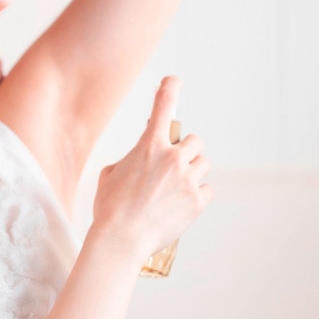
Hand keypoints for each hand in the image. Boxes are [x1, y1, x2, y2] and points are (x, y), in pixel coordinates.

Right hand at [91, 75, 213, 260]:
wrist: (121, 239)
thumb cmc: (110, 208)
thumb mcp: (111, 174)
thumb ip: (131, 160)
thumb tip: (140, 162)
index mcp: (148, 146)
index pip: (162, 107)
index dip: (169, 89)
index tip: (173, 80)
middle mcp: (172, 158)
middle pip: (195, 141)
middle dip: (187, 151)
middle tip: (175, 167)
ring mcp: (187, 179)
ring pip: (204, 164)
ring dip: (194, 172)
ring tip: (176, 189)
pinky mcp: (198, 201)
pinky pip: (208, 189)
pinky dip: (198, 195)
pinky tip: (183, 205)